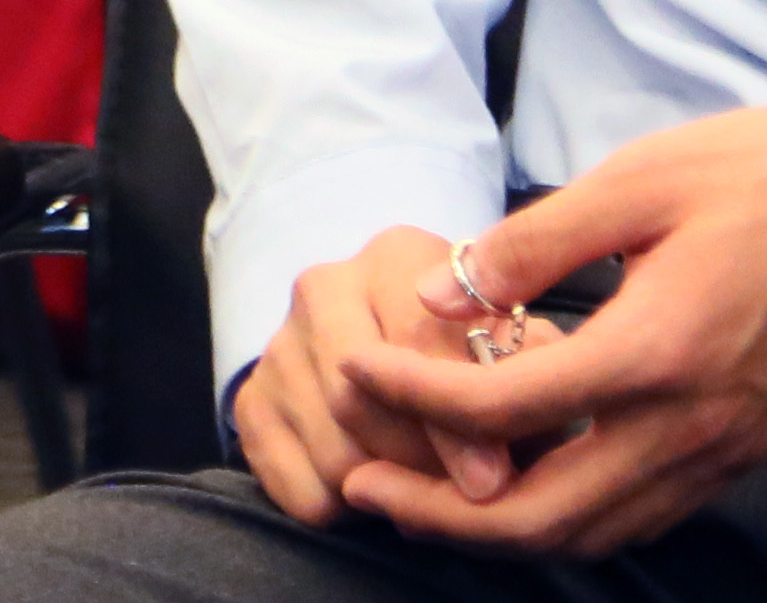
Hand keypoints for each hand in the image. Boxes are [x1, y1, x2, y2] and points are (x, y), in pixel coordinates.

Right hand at [230, 225, 493, 531]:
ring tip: (429, 494)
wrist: (383, 330)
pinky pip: (300, 490)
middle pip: (359, 402)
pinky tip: (379, 493)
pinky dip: (347, 511)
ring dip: (386, 493)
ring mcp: (278, 347)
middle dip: (419, 465)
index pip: (414, 344)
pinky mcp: (250, 404)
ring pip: (333, 454)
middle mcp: (322, 289)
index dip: (456, 422)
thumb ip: (516, 378)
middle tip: (461, 501)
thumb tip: (498, 460)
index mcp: (393, 256)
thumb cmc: (468, 339)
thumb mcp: (504, 337)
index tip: (493, 479)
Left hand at [321, 86, 766, 559]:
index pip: (504, 408)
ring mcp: (721, 450)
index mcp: (656, 352)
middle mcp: (689, 426)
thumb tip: (438, 294)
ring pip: (591, 535)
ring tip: (429, 492)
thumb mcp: (642, 177)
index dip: (413, 396)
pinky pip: (639, 516)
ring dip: (499, 529)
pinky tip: (530, 478)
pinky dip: (571, 519)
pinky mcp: (742, 451)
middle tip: (364, 481)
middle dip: (437, 512)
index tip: (355, 371)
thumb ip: (533, 244)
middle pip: (540, 518)